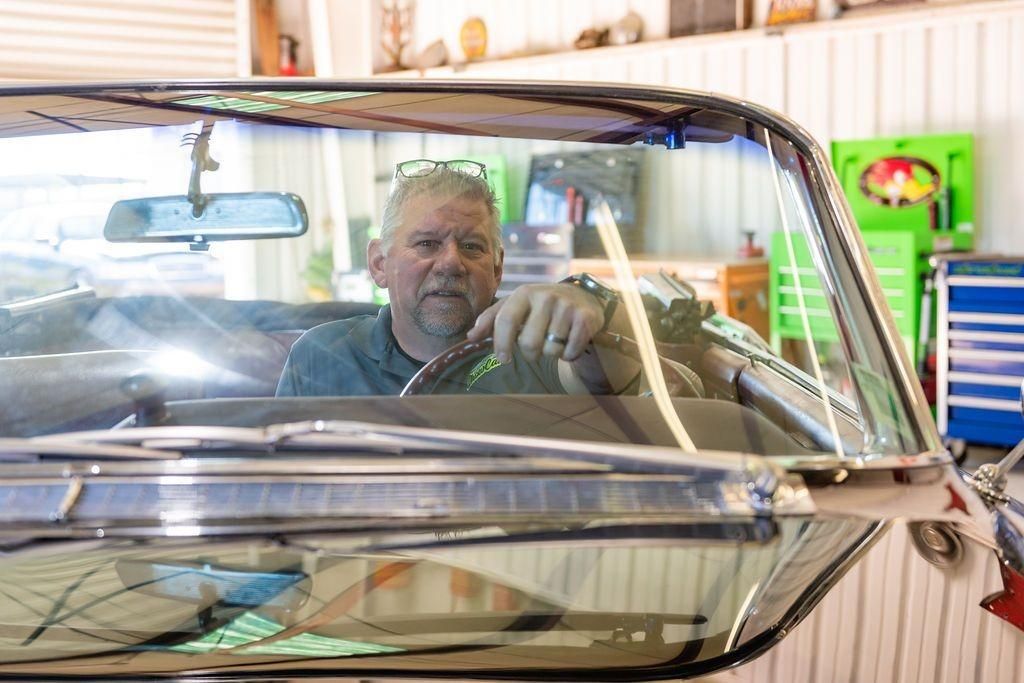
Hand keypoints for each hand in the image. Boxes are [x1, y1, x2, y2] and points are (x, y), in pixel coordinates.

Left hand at [467, 283, 604, 362]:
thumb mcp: (516, 306)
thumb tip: (471, 337)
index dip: (501, 343)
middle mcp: (546, 297)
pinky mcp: (585, 318)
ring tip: (555, 340)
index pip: (506, 320)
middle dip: (530, 353)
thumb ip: (492, 320)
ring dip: (551, 353)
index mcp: (525, 293)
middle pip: (529, 343)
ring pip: (551, 350)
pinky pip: (570, 351)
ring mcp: (567, 306)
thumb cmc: (540, 306)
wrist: (582, 296)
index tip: (503, 358)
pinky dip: (568, 355)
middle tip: (535, 347)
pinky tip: (569, 343)